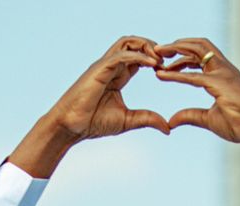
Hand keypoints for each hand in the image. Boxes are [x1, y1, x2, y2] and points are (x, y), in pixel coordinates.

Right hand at [50, 36, 169, 140]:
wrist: (71, 127)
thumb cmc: (93, 123)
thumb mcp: (128, 120)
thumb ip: (147, 119)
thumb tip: (168, 128)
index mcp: (117, 76)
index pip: (139, 57)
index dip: (155, 58)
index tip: (168, 69)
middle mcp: (111, 67)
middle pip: (134, 43)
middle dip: (153, 46)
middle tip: (168, 60)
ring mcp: (104, 66)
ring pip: (127, 43)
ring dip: (146, 46)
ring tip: (160, 59)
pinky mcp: (99, 69)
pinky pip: (121, 55)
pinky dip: (138, 56)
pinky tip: (152, 64)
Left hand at [155, 37, 239, 173]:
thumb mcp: (208, 119)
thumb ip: (190, 116)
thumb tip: (171, 121)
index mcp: (223, 74)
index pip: (200, 55)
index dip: (181, 56)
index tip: (164, 63)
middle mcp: (224, 69)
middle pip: (198, 45)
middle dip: (176, 45)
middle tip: (157, 52)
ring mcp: (223, 74)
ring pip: (197, 50)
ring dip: (175, 51)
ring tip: (157, 56)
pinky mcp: (220, 84)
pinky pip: (193, 76)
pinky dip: (175, 74)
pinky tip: (161, 75)